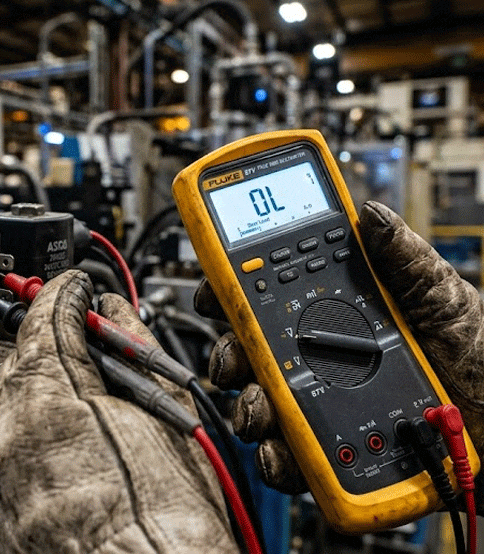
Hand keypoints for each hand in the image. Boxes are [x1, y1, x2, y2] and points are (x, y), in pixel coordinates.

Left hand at [0, 270, 236, 553]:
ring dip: (46, 396)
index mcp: (51, 400)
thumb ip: (135, 350)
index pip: (47, 318)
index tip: (76, 288)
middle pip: (24, 362)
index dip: (66, 296)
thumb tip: (118, 314)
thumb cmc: (168, 527)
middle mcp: (9, 436)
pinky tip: (73, 455)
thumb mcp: (165, 420)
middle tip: (90, 344)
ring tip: (94, 410)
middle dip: (56, 346)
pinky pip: (7, 458)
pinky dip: (34, 444)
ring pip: (13, 410)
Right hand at [194, 201, 483, 493]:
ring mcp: (319, 402)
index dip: (228, 291)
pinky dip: (272, 459)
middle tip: (236, 361)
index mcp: (333, 313)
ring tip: (262, 410)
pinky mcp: (330, 446)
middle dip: (227, 356)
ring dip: (246, 409)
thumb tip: (370, 213)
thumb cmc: (474, 352)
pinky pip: (287, 456)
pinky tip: (278, 453)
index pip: (264, 296)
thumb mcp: (440, 295)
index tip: (214, 293)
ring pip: (257, 405)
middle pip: (246, 353)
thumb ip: (402, 255)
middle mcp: (317, 356)